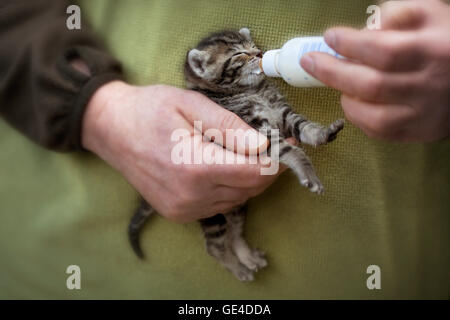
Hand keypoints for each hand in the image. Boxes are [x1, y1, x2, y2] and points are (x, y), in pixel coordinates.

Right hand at [82, 81, 282, 222]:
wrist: (110, 128)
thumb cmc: (149, 109)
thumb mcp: (190, 105)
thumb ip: (228, 127)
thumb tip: (263, 144)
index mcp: (195, 166)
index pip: (254, 172)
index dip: (277, 160)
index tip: (287, 144)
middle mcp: (191, 196)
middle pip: (250, 188)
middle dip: (266, 168)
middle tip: (268, 145)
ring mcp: (183, 209)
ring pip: (237, 199)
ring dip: (248, 179)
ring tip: (242, 153)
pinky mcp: (178, 214)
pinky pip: (219, 205)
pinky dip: (230, 189)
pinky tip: (221, 168)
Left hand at [300, 0, 449, 141]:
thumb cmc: (445, 43)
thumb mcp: (431, 15)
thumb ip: (399, 13)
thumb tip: (366, 29)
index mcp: (433, 51)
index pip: (385, 51)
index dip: (351, 44)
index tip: (330, 37)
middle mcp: (429, 86)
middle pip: (372, 85)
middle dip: (332, 72)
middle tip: (309, 61)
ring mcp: (424, 114)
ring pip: (374, 116)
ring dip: (346, 98)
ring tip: (339, 83)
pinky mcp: (419, 132)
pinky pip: (380, 132)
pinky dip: (358, 117)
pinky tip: (352, 101)